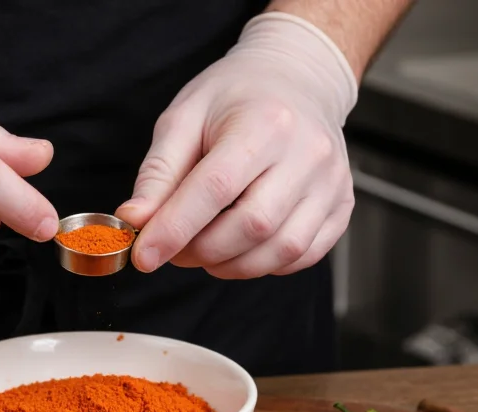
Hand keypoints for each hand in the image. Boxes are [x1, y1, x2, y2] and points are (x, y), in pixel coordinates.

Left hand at [116, 12, 357, 278]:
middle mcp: (308, 153)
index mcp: (265, 122)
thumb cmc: (234, 99)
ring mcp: (332, 183)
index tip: (143, 256)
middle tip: (173, 249)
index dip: (175, 229)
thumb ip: (158, 173)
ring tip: (203, 249)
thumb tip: (135, 220)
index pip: (216, 188)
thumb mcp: (184, 119)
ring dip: (230, 265)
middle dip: (200, 251)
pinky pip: (302, 256)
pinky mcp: (342, 206)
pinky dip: (262, 264)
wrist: (297, 80)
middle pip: (251, 226)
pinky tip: (239, 248)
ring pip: (280, 250)